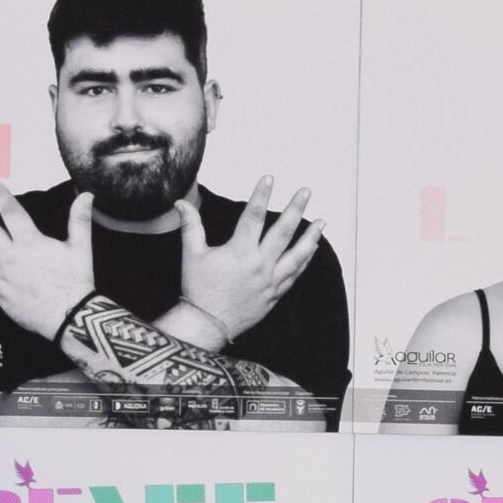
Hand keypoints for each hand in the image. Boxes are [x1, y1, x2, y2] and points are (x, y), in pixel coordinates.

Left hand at [0, 190, 96, 340]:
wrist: (68, 316)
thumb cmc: (75, 282)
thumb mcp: (81, 247)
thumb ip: (79, 219)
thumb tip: (85, 195)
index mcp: (29, 242)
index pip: (11, 212)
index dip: (2, 197)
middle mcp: (11, 256)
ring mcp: (2, 276)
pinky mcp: (0, 294)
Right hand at [176, 181, 321, 336]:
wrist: (207, 324)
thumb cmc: (198, 289)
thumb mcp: (192, 255)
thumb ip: (190, 226)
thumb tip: (180, 203)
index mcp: (239, 252)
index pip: (254, 216)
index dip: (261, 195)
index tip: (269, 178)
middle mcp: (259, 264)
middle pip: (283, 231)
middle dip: (296, 209)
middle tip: (306, 192)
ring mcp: (270, 281)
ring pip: (297, 255)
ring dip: (310, 237)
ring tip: (322, 222)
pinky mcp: (274, 295)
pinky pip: (294, 275)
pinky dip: (304, 261)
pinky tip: (311, 249)